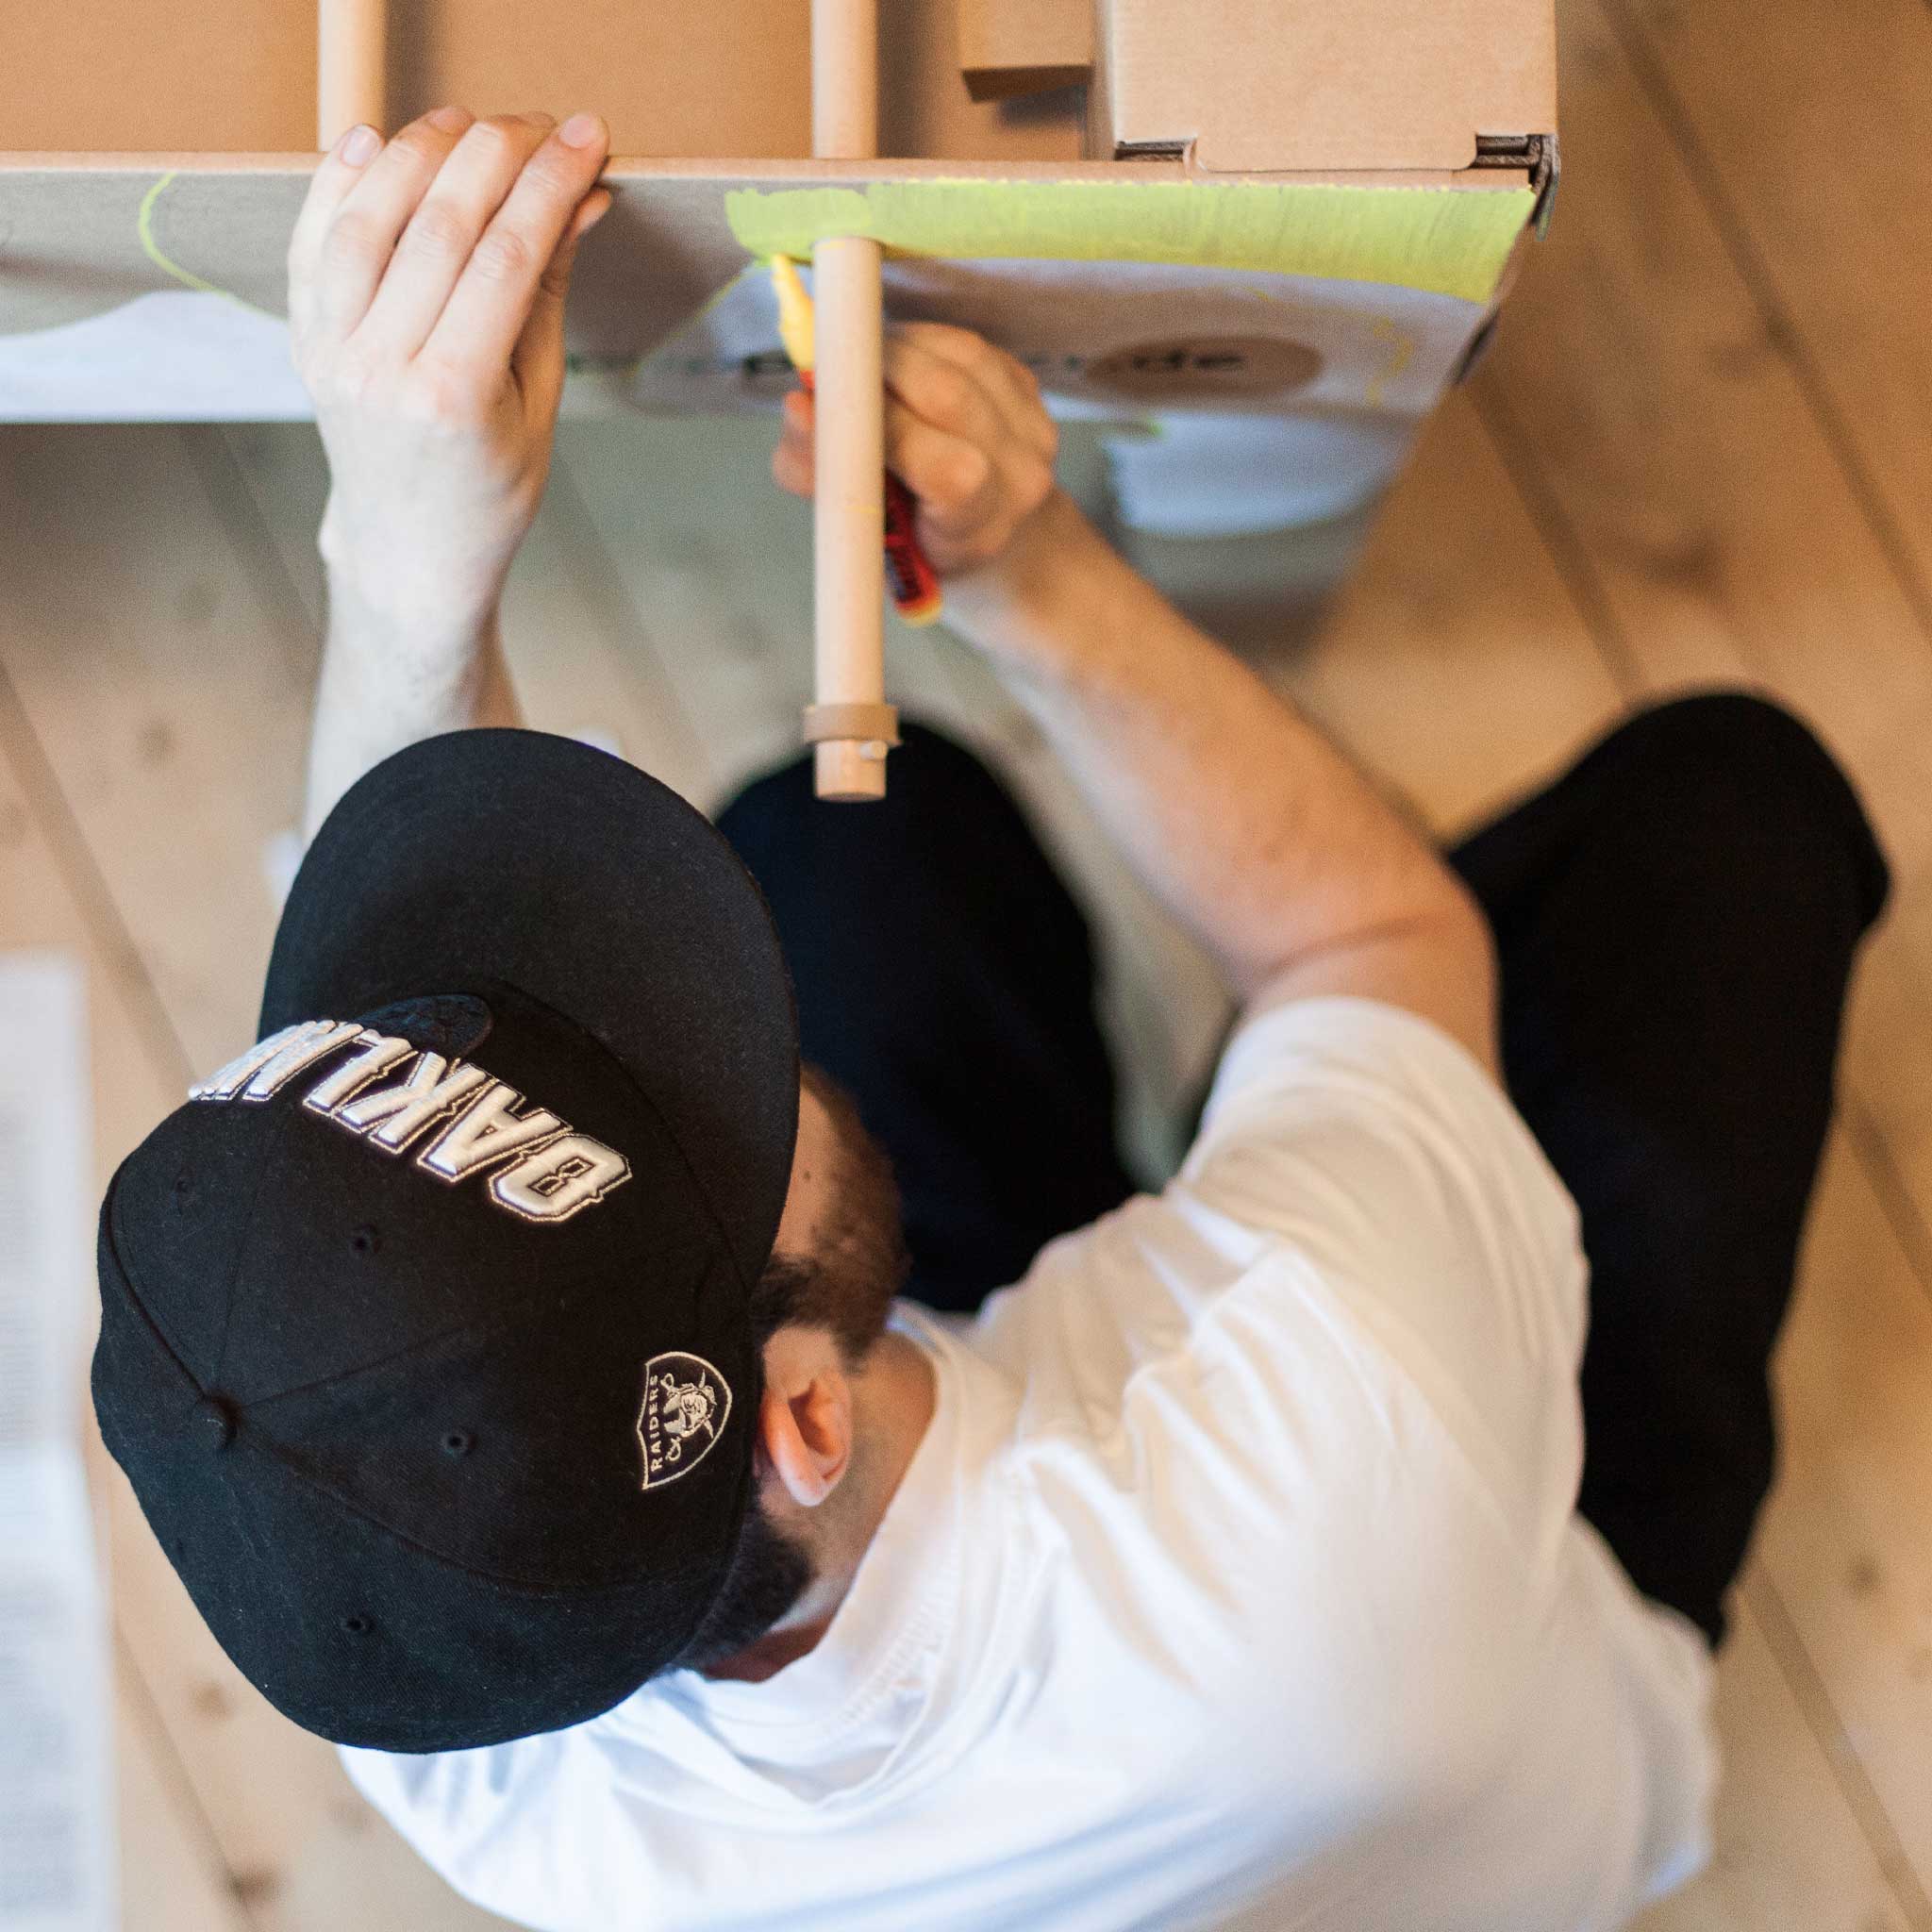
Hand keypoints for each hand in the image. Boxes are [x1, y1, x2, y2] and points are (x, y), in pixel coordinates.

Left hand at [287, 105, 612, 623]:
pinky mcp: (306, 341)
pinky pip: (311, 243)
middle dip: (495, 158)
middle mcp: (382, 370)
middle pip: (437, 226)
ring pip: (366, 220)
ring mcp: (333, 354)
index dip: (551, 187)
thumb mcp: (538, 404)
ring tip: (466, 124)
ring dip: (417, 155)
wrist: (411, 549)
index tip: (587, 142)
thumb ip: (547, 296)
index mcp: (453, 398)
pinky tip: (372, 142)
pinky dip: (336, 184)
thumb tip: (578, 201)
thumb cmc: (489, 489)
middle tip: (538, 125)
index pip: (506, 259)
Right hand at [770, 322, 1059, 579]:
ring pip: (960, 356)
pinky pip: (968, 346)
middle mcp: (1020, 480)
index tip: (830, 403)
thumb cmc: (909, 541)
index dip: (885, 425)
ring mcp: (1034, 430)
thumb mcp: (853, 528)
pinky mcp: (1028, 387)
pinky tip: (898, 362)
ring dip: (898, 347)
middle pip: (949, 395)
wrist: (986, 537)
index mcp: (980, 531)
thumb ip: (815, 474)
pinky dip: (922, 343)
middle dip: (880, 369)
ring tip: (860, 364)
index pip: (949, 470)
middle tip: (836, 371)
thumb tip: (797, 405)